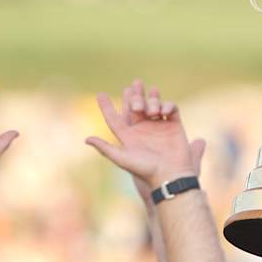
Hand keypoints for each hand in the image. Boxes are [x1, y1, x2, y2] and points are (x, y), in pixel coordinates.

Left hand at [86, 82, 203, 190]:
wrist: (170, 176)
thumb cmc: (145, 170)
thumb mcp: (122, 159)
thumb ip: (105, 148)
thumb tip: (86, 139)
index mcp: (129, 136)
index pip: (114, 118)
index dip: (106, 107)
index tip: (100, 94)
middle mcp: (143, 130)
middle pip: (135, 106)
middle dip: (135, 94)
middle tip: (135, 84)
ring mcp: (159, 127)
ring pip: (153, 104)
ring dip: (151, 100)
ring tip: (151, 111)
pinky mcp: (174, 126)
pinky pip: (171, 109)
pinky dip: (168, 105)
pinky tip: (163, 113)